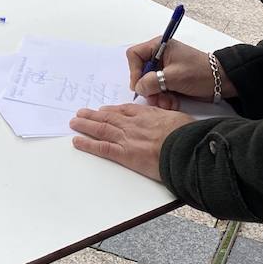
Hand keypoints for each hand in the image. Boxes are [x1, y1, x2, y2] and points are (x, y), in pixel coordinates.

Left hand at [69, 104, 193, 181]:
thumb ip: (169, 118)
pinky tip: (77, 141)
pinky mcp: (124, 154)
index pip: (125, 110)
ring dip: (85, 125)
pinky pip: (101, 147)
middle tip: (81, 113)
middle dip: (93, 114)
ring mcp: (127, 138)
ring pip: (101, 128)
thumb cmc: (187, 135)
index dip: (113, 110)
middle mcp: (133, 124)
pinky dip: (87, 144)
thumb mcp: (179, 118)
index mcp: (147, 114)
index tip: (105, 109)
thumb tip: (170, 121)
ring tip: (74, 122)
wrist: (185, 148)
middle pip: (109, 117)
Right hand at [124, 37, 234, 103]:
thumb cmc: (200, 73)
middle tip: (155, 98)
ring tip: (167, 103)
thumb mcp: (174, 77)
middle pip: (141, 73)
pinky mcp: (170, 81)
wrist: (222, 82)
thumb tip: (138, 88)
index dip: (134, 70)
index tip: (140, 85)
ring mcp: (165, 70)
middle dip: (148, 88)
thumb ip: (152, 81)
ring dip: (157, 96)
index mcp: (159, 47)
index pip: (134, 55)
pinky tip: (173, 103)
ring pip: (149, 85)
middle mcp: (159, 57)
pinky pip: (159, 91)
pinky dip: (164, 98)